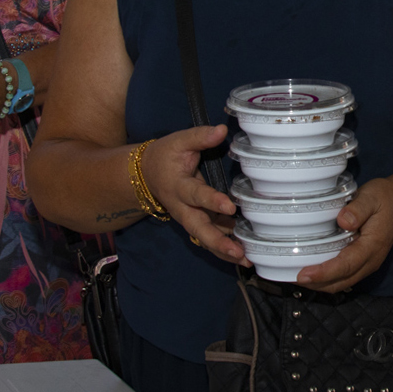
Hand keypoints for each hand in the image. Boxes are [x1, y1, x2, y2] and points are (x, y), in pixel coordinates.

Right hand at [142, 125, 243, 262]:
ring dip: (224, 251)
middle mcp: (183, 208)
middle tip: (238, 251)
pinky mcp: (196, 222)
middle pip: (198, 228)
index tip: (230, 206)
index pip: (196, 195)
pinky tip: (244, 257)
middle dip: (218, 242)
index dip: (212, 201)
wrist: (145, 174)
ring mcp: (189, 218)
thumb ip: (200, 137)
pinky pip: (209, 239)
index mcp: (178, 187)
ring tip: (247, 260)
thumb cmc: (165, 156)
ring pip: (205, 239)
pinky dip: (225, 250)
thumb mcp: (179, 141)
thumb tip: (222, 131)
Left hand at [296, 176, 392, 292]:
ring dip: (320, 284)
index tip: (304, 274)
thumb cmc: (386, 198)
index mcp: (372, 246)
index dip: (324, 273)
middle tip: (291, 278)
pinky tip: (312, 271)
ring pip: (342, 283)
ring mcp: (367, 264)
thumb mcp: (372, 196)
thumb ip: (358, 209)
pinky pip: (344, 277)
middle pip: (341, 281)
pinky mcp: (363, 261)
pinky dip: (327, 279)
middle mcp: (370, 260)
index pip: (346, 265)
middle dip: (317, 284)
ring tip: (297, 278)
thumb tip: (343, 221)